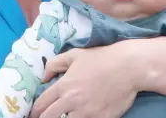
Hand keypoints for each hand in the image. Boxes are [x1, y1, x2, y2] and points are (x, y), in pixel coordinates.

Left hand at [31, 38, 165, 117]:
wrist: (131, 66)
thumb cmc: (103, 58)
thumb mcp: (77, 54)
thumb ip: (55, 63)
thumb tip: (42, 77)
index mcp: (64, 86)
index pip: (40, 105)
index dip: (35, 112)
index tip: (35, 114)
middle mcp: (71, 101)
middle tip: (48, 117)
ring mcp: (86, 112)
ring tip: (69, 114)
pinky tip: (85, 114)